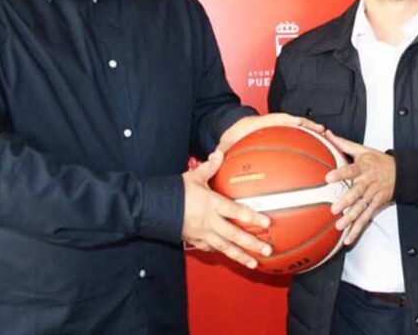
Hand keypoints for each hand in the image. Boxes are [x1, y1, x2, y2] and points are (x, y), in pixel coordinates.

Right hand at [182, 150, 271, 268]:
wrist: (150, 208)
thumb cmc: (172, 192)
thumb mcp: (192, 177)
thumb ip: (209, 168)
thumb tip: (218, 154)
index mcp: (211, 204)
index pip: (236, 211)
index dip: (252, 217)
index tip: (267, 223)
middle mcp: (209, 221)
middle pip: (234, 235)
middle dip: (252, 244)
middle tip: (266, 250)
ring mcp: (202, 234)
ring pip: (225, 247)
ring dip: (240, 256)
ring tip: (253, 263)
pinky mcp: (194, 240)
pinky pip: (211, 248)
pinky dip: (221, 253)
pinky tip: (230, 256)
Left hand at [217, 113, 324, 153]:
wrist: (230, 127)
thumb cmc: (230, 134)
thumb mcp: (225, 142)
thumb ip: (220, 150)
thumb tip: (215, 155)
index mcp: (260, 123)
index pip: (279, 118)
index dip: (292, 121)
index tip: (304, 124)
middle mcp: (272, 123)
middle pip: (295, 123)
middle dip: (310, 127)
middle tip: (325, 133)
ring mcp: (278, 128)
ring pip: (298, 129)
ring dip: (312, 134)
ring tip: (327, 141)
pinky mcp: (280, 134)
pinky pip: (295, 137)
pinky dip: (306, 141)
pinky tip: (315, 153)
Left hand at [324, 131, 395, 244]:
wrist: (401, 173)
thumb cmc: (378, 161)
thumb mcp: (363, 150)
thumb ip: (344, 144)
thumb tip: (327, 133)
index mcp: (363, 168)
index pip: (351, 170)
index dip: (340, 173)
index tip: (329, 178)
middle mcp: (368, 182)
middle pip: (357, 193)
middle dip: (346, 201)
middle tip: (334, 209)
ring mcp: (373, 195)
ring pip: (361, 208)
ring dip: (351, 218)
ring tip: (340, 226)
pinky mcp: (377, 205)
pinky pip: (366, 218)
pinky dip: (358, 229)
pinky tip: (348, 239)